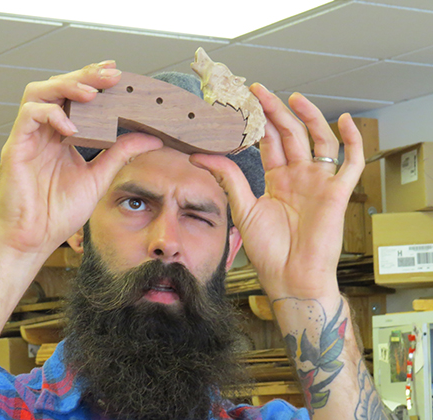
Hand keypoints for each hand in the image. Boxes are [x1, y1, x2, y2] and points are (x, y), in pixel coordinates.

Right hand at [0, 61, 162, 257]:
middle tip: (111, 75)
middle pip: (57, 87)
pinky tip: (72, 128)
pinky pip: (29, 116)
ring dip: (66, 86)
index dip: (93, 80)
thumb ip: (120, 154)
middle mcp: (42, 132)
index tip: (118, 73)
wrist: (33, 240)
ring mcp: (27, 138)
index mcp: (60, 136)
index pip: (74, 96)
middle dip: (85, 75)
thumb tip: (151, 138)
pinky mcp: (15, 148)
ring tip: (92, 93)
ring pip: (38, 92)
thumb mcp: (98, 177)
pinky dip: (51, 114)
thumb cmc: (58, 213)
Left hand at [190, 84, 364, 299]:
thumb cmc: (269, 250)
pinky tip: (344, 120)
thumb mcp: (243, 208)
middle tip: (259, 90)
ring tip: (292, 98)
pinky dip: (353, 140)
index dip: (259, 121)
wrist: (290, 278)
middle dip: (276, 111)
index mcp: (277, 180)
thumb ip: (228, 178)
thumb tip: (199, 154)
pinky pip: (351, 162)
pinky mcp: (338, 193)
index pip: (270, 142)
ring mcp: (319, 183)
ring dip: (309, 117)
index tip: (245, 102)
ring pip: (319, 140)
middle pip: (290, 135)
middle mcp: (299, 177)